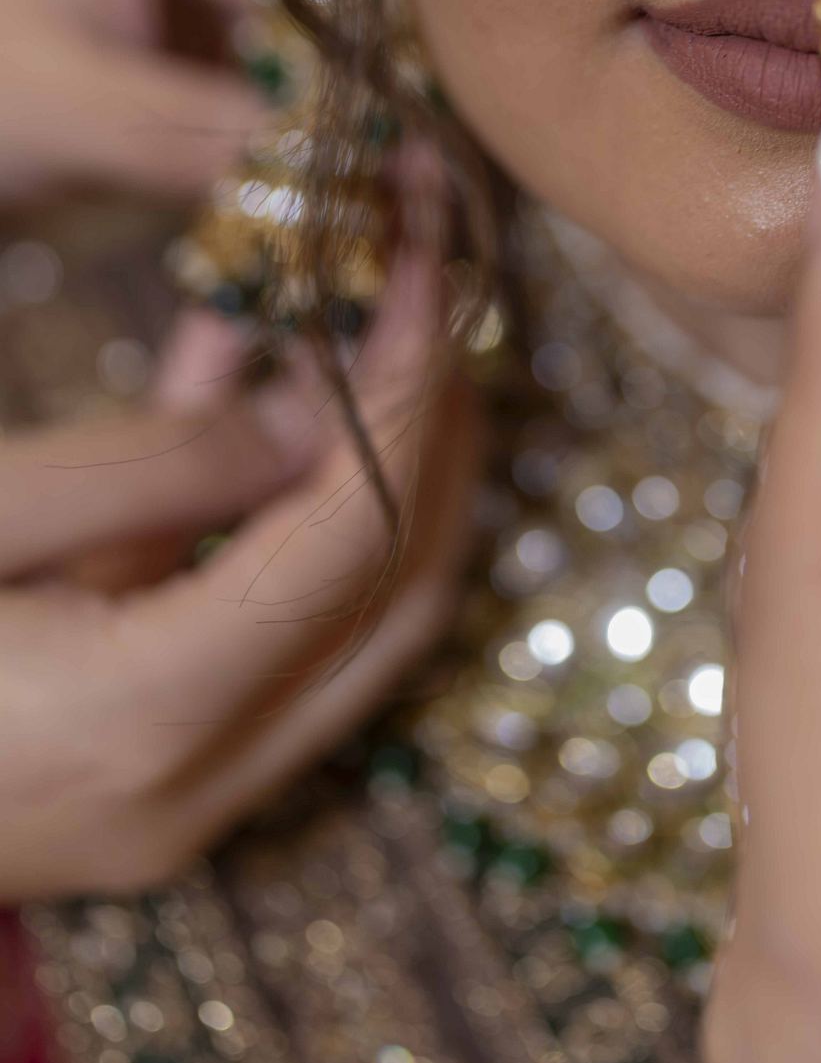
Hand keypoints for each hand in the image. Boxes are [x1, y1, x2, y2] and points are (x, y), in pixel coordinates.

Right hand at [0, 230, 476, 899]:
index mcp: (149, 720)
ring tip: (377, 314)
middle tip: (436, 279)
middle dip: (434, 426)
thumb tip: (319, 403)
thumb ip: (152, 464)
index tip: (431, 262)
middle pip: (395, 590)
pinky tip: (248, 375)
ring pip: (349, 617)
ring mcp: (176, 800)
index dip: (409, 387)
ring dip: (375, 464)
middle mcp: (195, 786)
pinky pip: (253, 629)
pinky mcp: (142, 775)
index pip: (357, 534)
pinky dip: (276, 512)